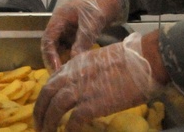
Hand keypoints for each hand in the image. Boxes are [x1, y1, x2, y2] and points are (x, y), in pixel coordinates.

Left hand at [33, 32, 163, 131]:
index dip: (45, 96)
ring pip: (55, 108)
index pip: (52, 80)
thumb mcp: (101, 59)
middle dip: (40, 111)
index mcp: (76, 63)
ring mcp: (82, 90)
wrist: (145, 61)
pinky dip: (68, 130)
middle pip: (47, 94)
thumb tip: (87, 84)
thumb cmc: (130, 59)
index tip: (45, 106)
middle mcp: (74, 75)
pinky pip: (73, 121)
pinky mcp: (93, 105)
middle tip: (38, 125)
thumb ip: (88, 70)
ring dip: (48, 123)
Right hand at [41, 0, 128, 72]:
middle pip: (51, 46)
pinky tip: (78, 66)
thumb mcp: (90, 22)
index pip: (47, 40)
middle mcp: (61, 25)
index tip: (56, 70)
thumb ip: (82, 40)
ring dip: (63, 60)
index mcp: (59, 19)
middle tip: (60, 76)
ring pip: (61, 49)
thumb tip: (74, 60)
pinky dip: (73, 57)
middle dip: (54, 61)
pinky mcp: (78, 34)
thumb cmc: (98, 4)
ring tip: (68, 74)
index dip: (49, 56)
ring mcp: (69, 30)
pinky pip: (71, 48)